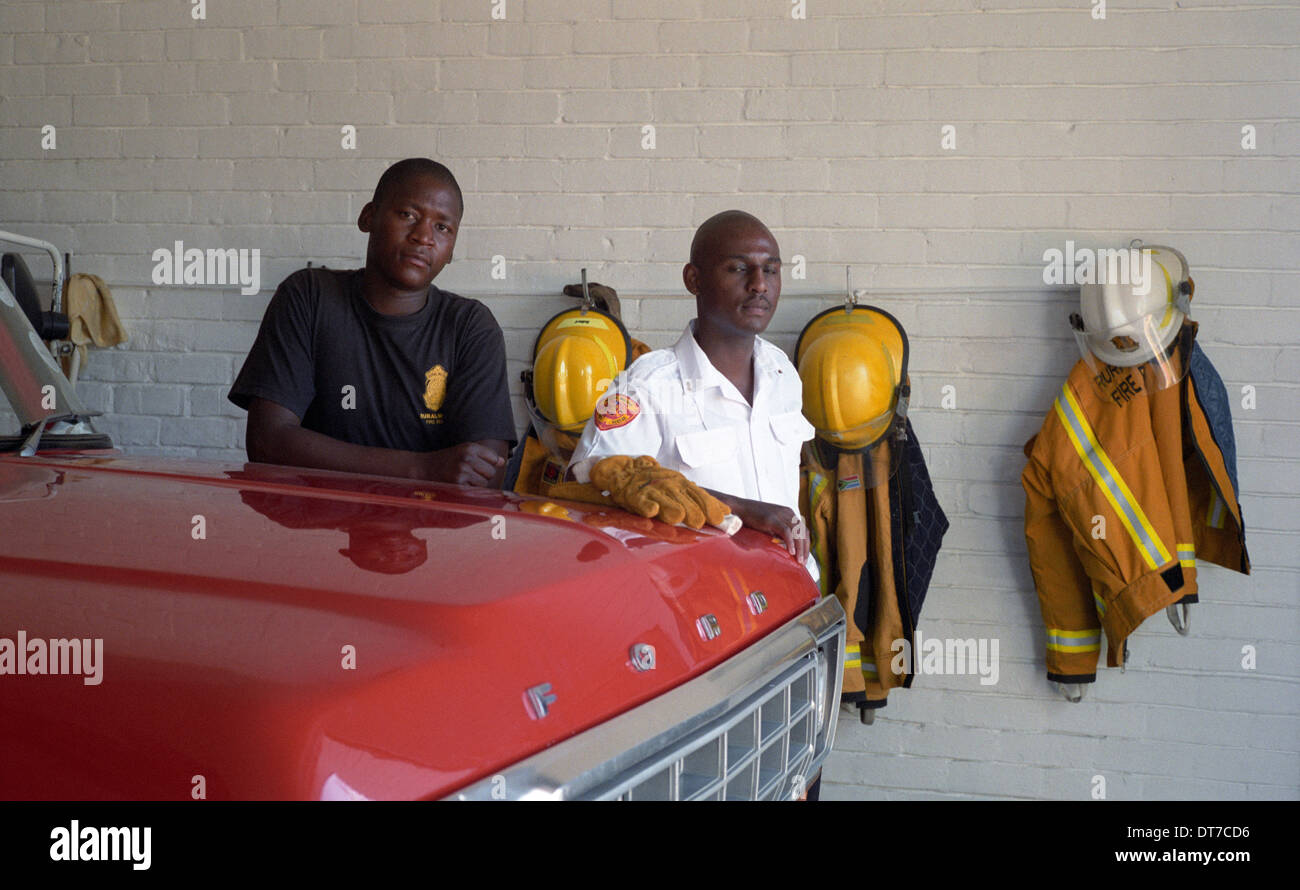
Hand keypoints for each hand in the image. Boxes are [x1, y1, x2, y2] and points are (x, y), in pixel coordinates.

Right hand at [422, 442, 505, 486]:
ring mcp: (462, 472)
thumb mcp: (464, 451)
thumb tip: (502, 462)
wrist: (425, 468)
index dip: (489, 463)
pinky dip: (471, 490)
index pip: (494, 458)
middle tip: (468, 473)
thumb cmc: (448, 459)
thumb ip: (485, 455)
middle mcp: (466, 458)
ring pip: (485, 483)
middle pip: (491, 472)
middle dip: (483, 475)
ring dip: (477, 484)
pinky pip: (476, 491)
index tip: (478, 464)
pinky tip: (460, 484)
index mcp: (470, 447)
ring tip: (463, 478)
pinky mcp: (458, 484)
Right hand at [589, 456, 728, 529]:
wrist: (624, 470)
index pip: (699, 495)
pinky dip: (647, 506)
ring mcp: (652, 490)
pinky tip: (652, 511)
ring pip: (664, 499)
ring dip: (672, 508)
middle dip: (693, 510)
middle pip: (684, 498)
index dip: (710, 506)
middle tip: (700, 523)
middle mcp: (669, 486)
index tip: (721, 518)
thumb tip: (726, 512)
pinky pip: (641, 502)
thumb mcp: (679, 487)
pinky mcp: (634, 496)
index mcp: (681, 484)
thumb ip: (699, 499)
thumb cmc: (655, 482)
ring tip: (679, 517)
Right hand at [728, 498, 808, 565]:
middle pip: (803, 532)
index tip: (803, 558)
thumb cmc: (752, 519)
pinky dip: (790, 542)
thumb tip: (787, 549)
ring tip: (799, 561)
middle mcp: (788, 513)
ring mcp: (780, 515)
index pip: (803, 530)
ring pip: (797, 532)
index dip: (806, 545)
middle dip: (805, 549)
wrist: (738, 508)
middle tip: (803, 563)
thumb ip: (779, 534)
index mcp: (789, 513)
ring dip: (800, 548)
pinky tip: (791, 552)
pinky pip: (786, 531)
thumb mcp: (770, 526)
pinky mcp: (772, 518)